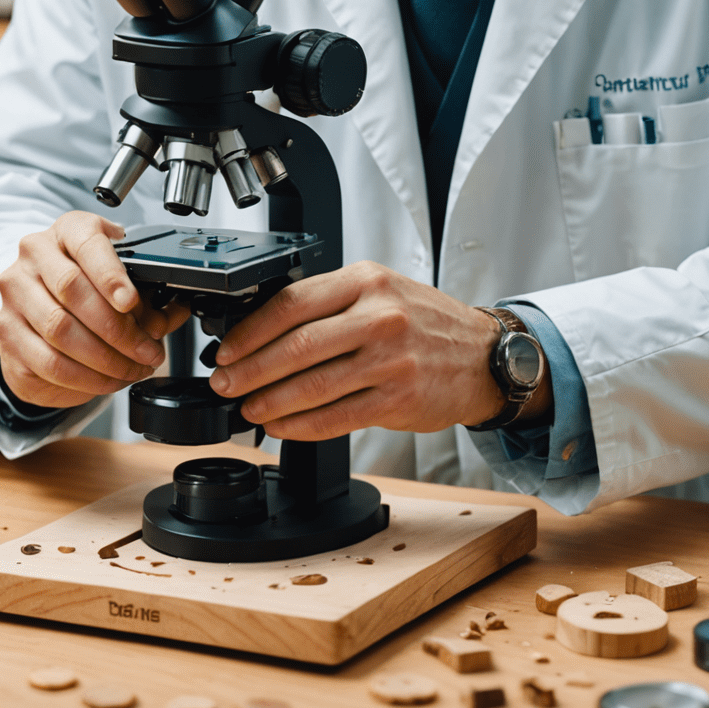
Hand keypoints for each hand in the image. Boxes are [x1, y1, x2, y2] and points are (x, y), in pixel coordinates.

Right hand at [0, 211, 189, 409]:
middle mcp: (33, 258)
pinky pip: (46, 363)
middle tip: (147, 351)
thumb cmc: (87, 284)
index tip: (130, 302)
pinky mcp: (7, 334)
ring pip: (58, 331)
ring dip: (104, 359)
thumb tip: (173, 314)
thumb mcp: (121, 279)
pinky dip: (83, 378)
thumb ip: (150, 296)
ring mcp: (14, 296)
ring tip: (132, 368)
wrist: (40, 304)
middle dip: (118, 329)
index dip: (110, 274)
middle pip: (72, 291)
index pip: (87, 243)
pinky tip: (106, 380)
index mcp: (66, 231)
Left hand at [207, 261, 548, 438]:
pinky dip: (300, 425)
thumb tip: (264, 331)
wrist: (483, 355)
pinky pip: (336, 417)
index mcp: (367, 281)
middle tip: (225, 385)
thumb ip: (332, 303)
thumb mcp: (382, 290)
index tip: (227, 350)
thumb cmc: (425, 322)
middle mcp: (379, 315)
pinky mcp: (398, 398)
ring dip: (270, 402)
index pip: (292, 303)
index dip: (251, 332)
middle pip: (296, 346)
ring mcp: (390, 359)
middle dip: (250, 371)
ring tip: (249, 409)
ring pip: (312, 386)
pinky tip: (282, 426)